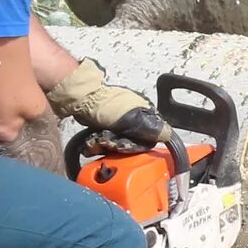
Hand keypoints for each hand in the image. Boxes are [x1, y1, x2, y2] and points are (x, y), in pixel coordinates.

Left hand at [48, 59, 167, 147]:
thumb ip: (152, 128)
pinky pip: (103, 142)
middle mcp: (133, 117)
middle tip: (106, 142)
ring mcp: (117, 122)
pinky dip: (96, 144)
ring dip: (104, 146)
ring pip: (116, 144)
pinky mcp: (102, 126)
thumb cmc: (106, 104)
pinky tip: (91, 142)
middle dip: (117, 146)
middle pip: (131, 142)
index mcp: (144, 112)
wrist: (79, 99)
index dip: (137, 145)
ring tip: (95, 141)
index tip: (125, 147)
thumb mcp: (132, 118)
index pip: (150, 137)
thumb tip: (168, 135)